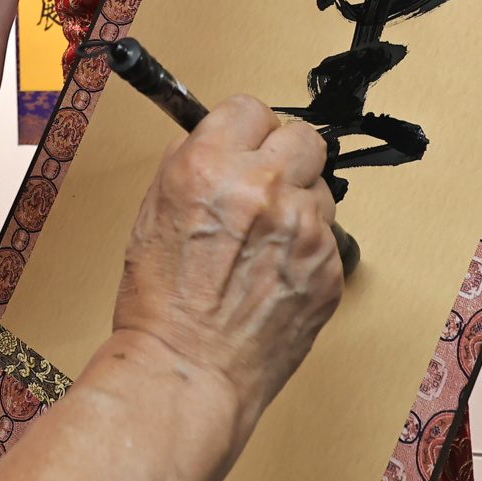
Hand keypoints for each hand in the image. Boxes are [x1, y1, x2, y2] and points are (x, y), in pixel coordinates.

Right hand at [111, 96, 341, 451]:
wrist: (186, 372)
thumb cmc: (159, 303)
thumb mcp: (152, 213)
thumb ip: (188, 165)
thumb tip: (211, 140)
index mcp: (210, 166)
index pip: (249, 109)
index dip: (244, 131)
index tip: (243, 147)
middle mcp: (264, 188)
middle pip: (303, 138)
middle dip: (284, 157)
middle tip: (265, 186)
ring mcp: (304, 229)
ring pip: (320, 189)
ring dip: (298, 204)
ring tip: (264, 244)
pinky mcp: (329, 268)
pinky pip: (326, 237)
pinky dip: (306, 250)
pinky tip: (273, 276)